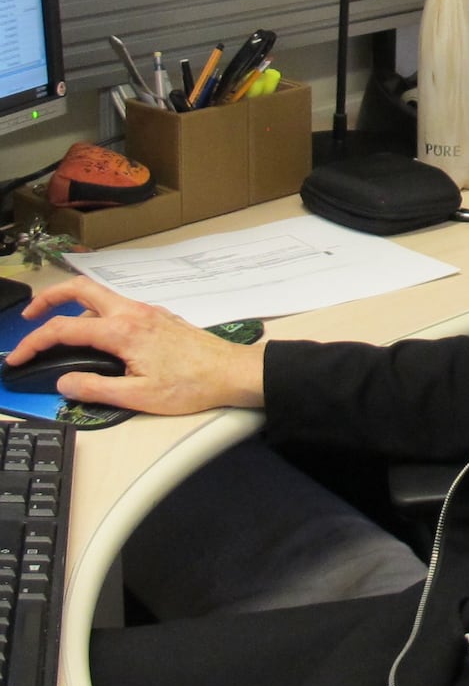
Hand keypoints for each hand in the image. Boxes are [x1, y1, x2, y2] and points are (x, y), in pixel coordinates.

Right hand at [6, 276, 265, 415]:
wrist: (231, 372)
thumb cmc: (192, 384)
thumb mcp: (138, 396)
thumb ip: (95, 389)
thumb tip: (65, 382)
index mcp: (123, 331)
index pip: (64, 329)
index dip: (33, 342)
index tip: (18, 357)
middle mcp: (133, 313)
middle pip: (80, 289)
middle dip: (49, 297)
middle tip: (30, 316)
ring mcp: (148, 311)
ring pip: (101, 296)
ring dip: (73, 305)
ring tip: (58, 327)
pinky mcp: (158, 317)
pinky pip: (119, 307)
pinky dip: (97, 313)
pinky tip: (97, 334)